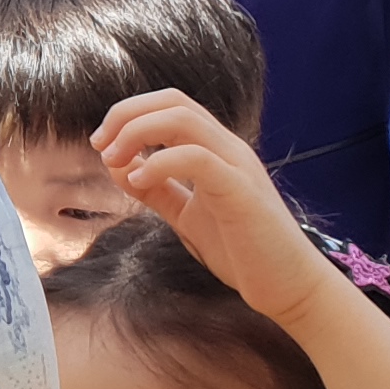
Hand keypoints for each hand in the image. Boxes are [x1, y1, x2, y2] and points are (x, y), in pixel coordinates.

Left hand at [91, 89, 326, 317]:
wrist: (289, 287)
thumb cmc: (242, 251)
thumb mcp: (186, 215)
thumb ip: (156, 190)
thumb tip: (118, 165)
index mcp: (215, 150)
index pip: (170, 105)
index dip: (128, 114)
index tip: (101, 144)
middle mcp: (228, 149)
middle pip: (173, 101)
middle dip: (126, 115)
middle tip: (100, 146)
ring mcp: (237, 166)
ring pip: (183, 119)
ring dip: (137, 132)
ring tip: (114, 161)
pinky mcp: (242, 191)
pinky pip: (198, 158)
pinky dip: (159, 163)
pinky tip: (139, 182)